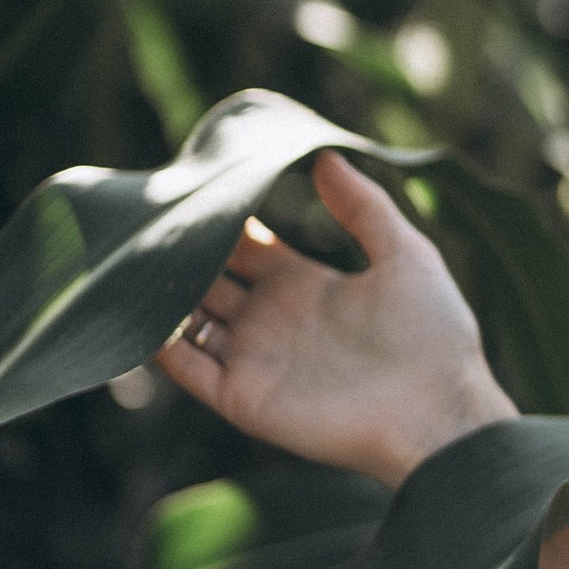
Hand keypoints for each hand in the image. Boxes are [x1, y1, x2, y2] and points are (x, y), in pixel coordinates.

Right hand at [154, 155, 515, 488]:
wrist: (439, 414)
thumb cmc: (434, 335)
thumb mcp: (406, 254)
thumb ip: (364, 206)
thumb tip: (324, 155)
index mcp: (306, 285)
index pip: (247, 247)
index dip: (222, 222)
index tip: (194, 189)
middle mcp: (272, 320)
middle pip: (209, 280)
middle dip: (181, 253)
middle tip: (145, 217)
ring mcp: (255, 359)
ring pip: (188, 321)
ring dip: (161, 295)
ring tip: (130, 257)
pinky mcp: (243, 397)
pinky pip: (187, 368)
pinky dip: (158, 344)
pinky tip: (139, 312)